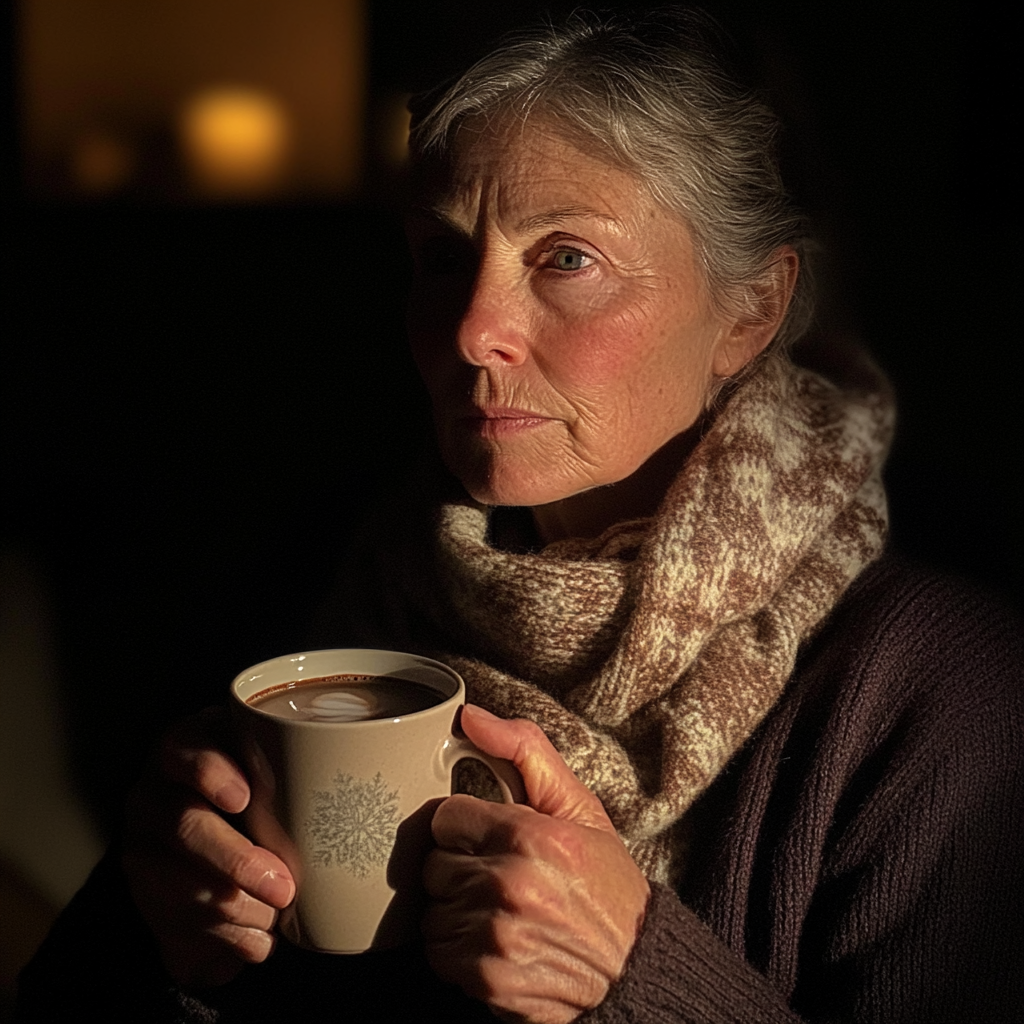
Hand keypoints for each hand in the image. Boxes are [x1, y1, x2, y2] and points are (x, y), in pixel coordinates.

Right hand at [122, 707, 295, 986]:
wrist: (224, 859)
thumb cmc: (261, 794)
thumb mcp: (271, 766)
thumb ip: (293, 760)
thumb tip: (360, 772)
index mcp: (182, 751)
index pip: (182, 751)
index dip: (209, 773)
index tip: (243, 798)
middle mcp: (153, 799)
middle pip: (185, 827)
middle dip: (237, 861)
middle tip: (284, 887)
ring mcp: (143, 854)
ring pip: (180, 887)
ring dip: (239, 908)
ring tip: (279, 913)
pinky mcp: (149, 905)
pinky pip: (182, 930)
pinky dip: (230, 939)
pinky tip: (260, 938)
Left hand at [422, 705, 649, 1023]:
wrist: (635, 967)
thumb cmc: (605, 882)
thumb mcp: (579, 807)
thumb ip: (524, 750)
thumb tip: (469, 717)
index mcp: (529, 835)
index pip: (446, 817)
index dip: (467, 827)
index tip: (490, 838)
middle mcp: (509, 884)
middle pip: (435, 864)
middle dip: (461, 868)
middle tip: (499, 875)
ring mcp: (496, 936)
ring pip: (433, 911)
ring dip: (457, 911)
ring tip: (499, 911)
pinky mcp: (487, 980)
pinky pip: (438, 954)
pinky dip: (458, 951)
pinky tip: (494, 943)